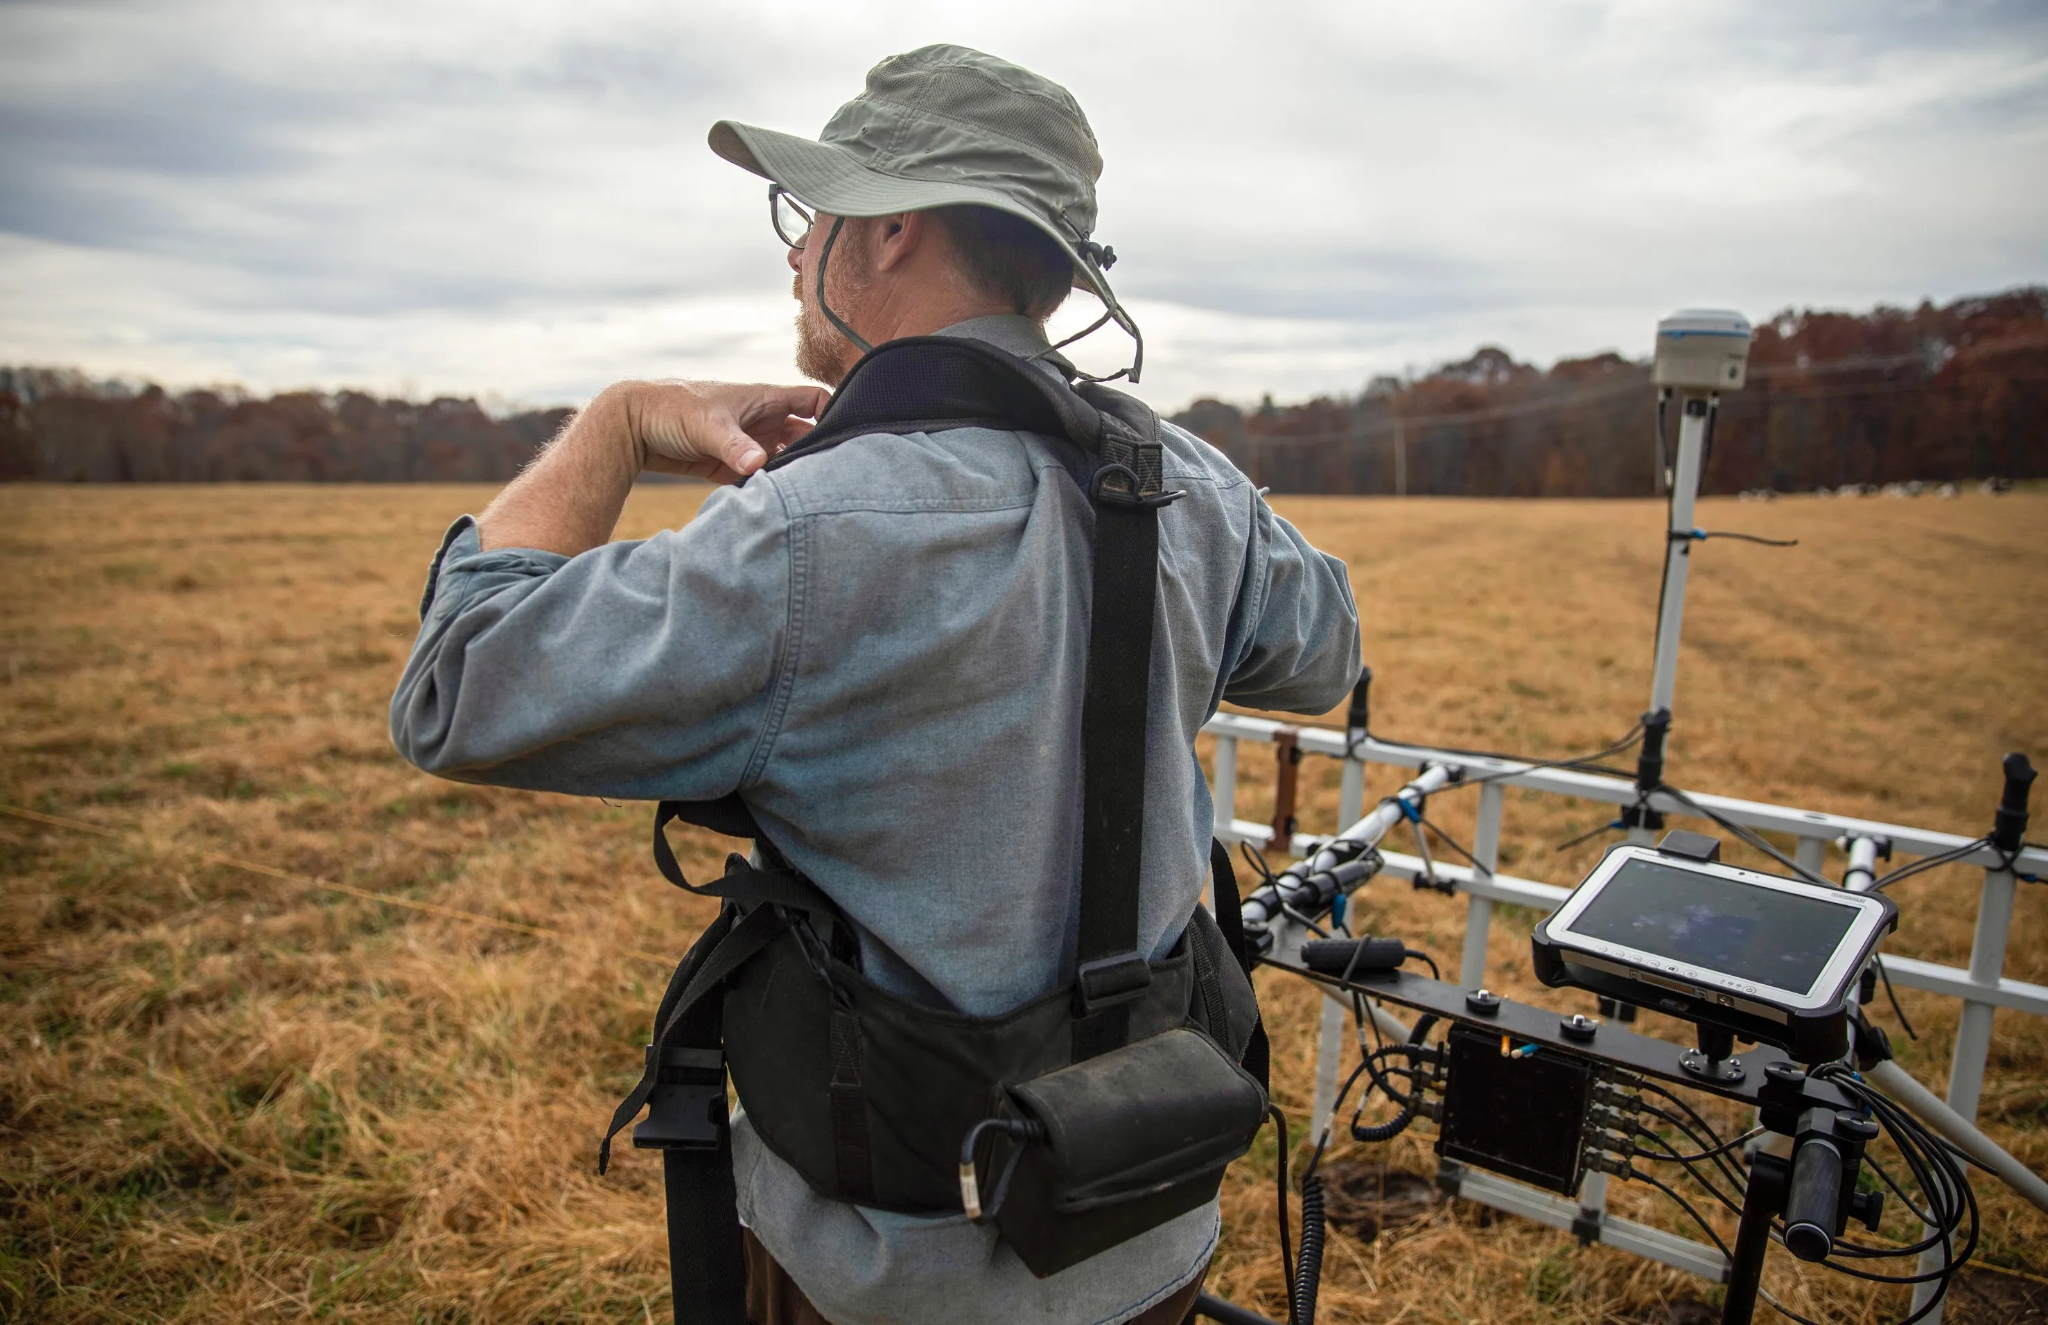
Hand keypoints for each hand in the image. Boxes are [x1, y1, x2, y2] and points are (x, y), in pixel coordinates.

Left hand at [626, 380, 830, 483]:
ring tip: (806, 494)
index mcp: (765, 399)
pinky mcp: (731, 466)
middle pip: (804, 436)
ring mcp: (748, 445)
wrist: (632, 425)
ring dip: (791, 475)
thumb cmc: (671, 409)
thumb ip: (736, 445)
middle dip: (817, 453)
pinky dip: (766, 489)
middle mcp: (762, 421)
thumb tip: (760, 464)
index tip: (847, 435)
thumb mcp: (708, 424)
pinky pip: (759, 479)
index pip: (814, 400)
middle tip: (830, 477)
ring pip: (784, 461)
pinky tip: (774, 503)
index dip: (834, 412)